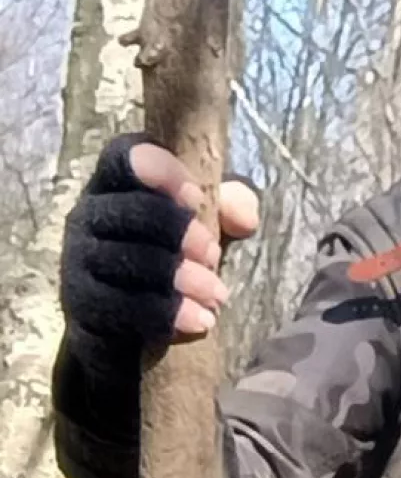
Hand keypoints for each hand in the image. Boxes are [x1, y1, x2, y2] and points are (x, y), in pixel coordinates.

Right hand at [61, 134, 259, 350]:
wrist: (137, 315)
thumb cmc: (176, 250)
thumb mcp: (210, 219)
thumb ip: (233, 204)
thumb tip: (244, 220)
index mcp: (116, 182)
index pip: (125, 157)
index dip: (161, 172)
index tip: (196, 198)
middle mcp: (88, 214)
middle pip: (130, 211)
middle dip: (180, 232)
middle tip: (213, 254)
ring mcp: (79, 260)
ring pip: (127, 261)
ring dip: (182, 278)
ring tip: (217, 294)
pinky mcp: (82, 303)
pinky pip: (120, 307)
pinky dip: (166, 314)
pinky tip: (201, 320)